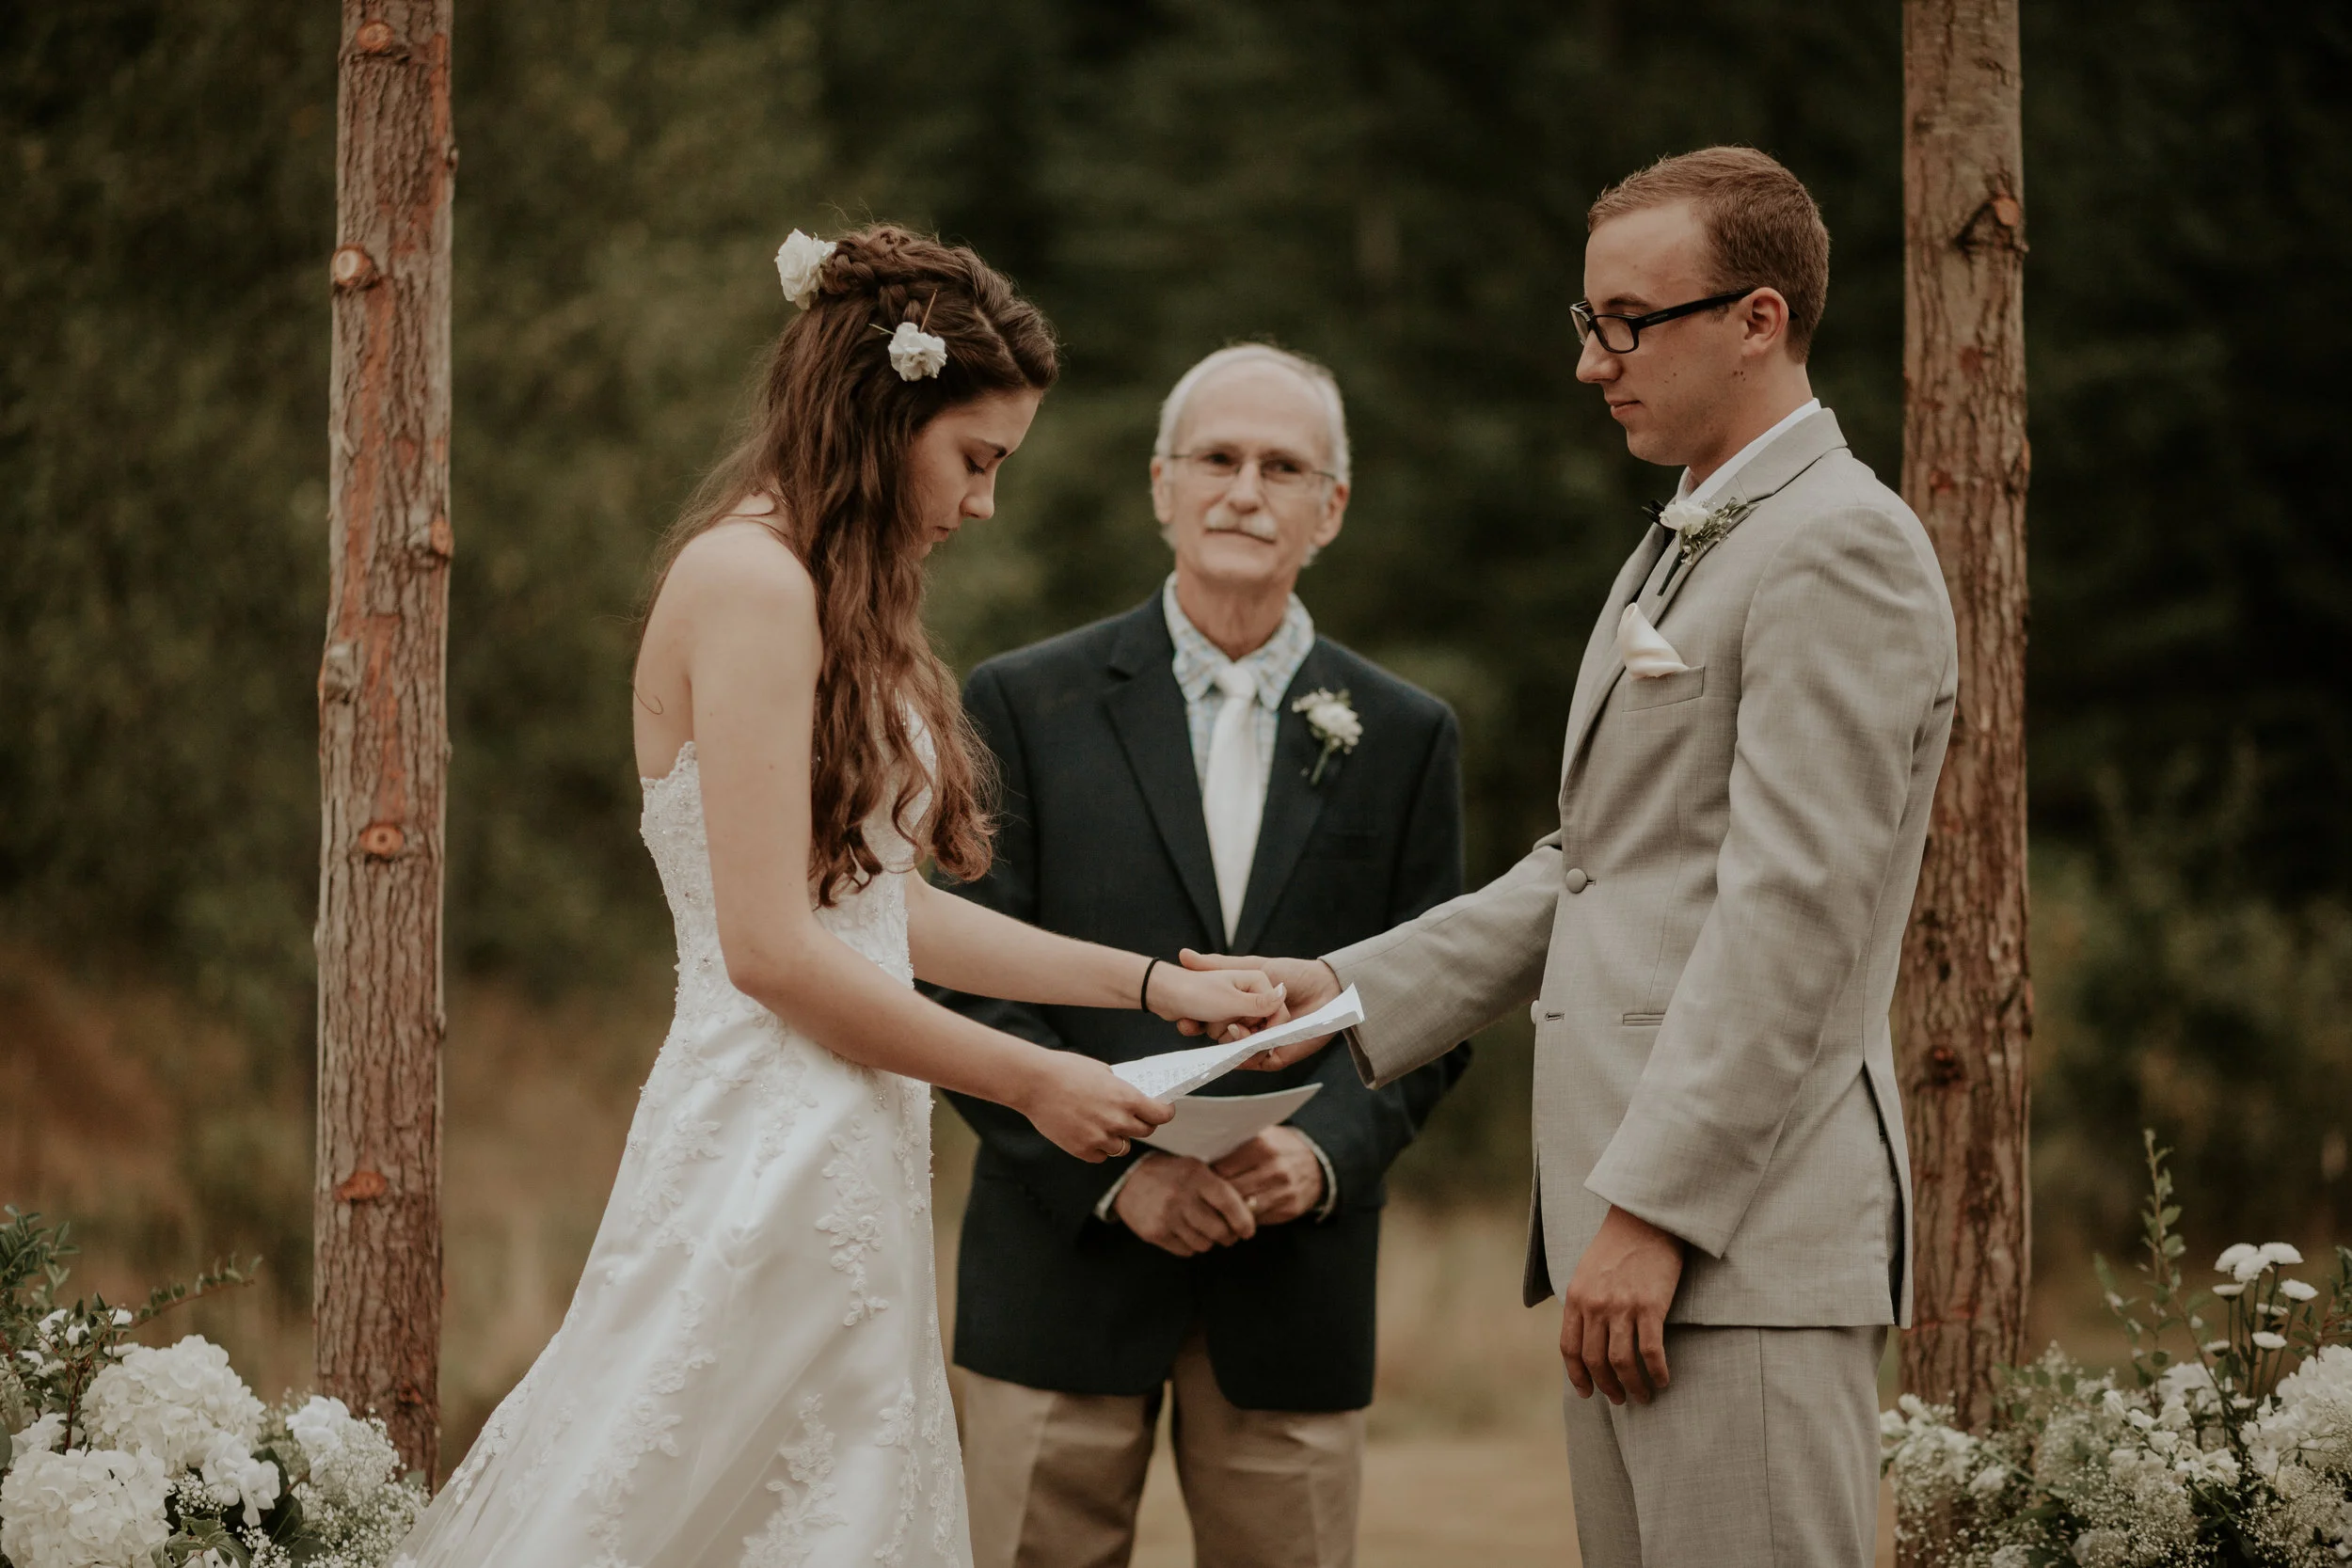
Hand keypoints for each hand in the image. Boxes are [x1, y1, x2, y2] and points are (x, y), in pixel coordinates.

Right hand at [1018, 1050, 1173, 1161]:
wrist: (1034, 1082)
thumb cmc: (1066, 1070)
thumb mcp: (1101, 1070)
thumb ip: (1119, 1087)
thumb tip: (1131, 1096)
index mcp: (1126, 1098)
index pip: (1161, 1115)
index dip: (1164, 1112)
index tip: (1162, 1110)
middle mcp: (1117, 1121)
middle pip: (1145, 1131)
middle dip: (1141, 1123)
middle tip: (1133, 1117)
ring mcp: (1099, 1138)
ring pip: (1122, 1147)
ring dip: (1118, 1138)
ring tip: (1104, 1125)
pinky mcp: (1082, 1150)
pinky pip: (1101, 1155)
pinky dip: (1098, 1148)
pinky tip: (1088, 1133)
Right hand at [1112, 1152, 1258, 1255]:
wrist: (1129, 1180)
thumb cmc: (1173, 1175)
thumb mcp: (1197, 1169)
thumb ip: (1222, 1187)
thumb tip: (1253, 1209)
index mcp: (1196, 1176)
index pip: (1228, 1203)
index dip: (1244, 1221)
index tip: (1248, 1231)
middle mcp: (1181, 1196)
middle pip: (1219, 1231)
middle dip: (1228, 1236)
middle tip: (1228, 1234)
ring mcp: (1167, 1216)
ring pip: (1204, 1244)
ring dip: (1209, 1241)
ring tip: (1203, 1229)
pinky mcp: (1155, 1233)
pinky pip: (1186, 1251)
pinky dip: (1191, 1246)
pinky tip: (1185, 1232)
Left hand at [1145, 960, 1285, 1032]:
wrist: (1160, 991)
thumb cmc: (1195, 992)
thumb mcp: (1231, 1001)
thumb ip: (1260, 1004)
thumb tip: (1284, 995)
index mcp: (1258, 981)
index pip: (1277, 1013)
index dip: (1266, 1028)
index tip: (1251, 1033)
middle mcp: (1248, 991)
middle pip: (1259, 1025)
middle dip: (1241, 1031)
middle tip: (1227, 1026)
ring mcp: (1234, 1002)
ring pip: (1241, 1031)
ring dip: (1222, 1033)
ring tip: (1206, 1020)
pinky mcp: (1220, 1012)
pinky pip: (1224, 1031)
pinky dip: (1210, 1031)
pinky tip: (1193, 1023)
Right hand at [1178, 951, 1342, 1068]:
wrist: (1327, 989)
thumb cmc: (1292, 974)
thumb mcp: (1251, 967)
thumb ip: (1218, 963)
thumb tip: (1183, 955)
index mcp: (1239, 1010)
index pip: (1209, 1021)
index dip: (1193, 1022)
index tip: (1182, 1020)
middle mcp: (1247, 1029)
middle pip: (1219, 1038)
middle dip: (1213, 1032)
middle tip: (1212, 1023)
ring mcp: (1260, 1045)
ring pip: (1234, 1052)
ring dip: (1231, 1043)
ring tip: (1236, 1028)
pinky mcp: (1275, 1057)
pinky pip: (1255, 1063)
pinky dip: (1247, 1057)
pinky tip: (1245, 1043)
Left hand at [1211, 1126, 1324, 1225]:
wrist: (1318, 1165)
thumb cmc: (1280, 1149)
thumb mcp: (1262, 1136)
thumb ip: (1237, 1143)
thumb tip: (1201, 1154)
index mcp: (1262, 1146)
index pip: (1222, 1167)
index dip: (1208, 1175)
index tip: (1200, 1178)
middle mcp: (1274, 1168)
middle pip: (1231, 1190)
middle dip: (1215, 1195)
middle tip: (1202, 1197)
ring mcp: (1283, 1191)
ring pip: (1243, 1209)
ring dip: (1228, 1211)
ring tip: (1215, 1209)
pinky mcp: (1288, 1210)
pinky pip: (1257, 1220)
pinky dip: (1244, 1219)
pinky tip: (1235, 1215)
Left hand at [1561, 1205, 1684, 1404]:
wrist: (1646, 1219)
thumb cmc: (1619, 1246)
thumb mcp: (1587, 1272)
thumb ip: (1584, 1303)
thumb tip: (1586, 1337)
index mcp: (1576, 1298)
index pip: (1570, 1349)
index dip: (1578, 1377)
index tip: (1587, 1393)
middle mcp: (1595, 1306)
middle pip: (1595, 1361)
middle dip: (1607, 1387)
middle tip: (1620, 1399)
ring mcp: (1622, 1307)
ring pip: (1622, 1363)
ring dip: (1633, 1386)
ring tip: (1643, 1396)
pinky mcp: (1650, 1307)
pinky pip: (1651, 1352)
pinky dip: (1657, 1372)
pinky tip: (1663, 1380)